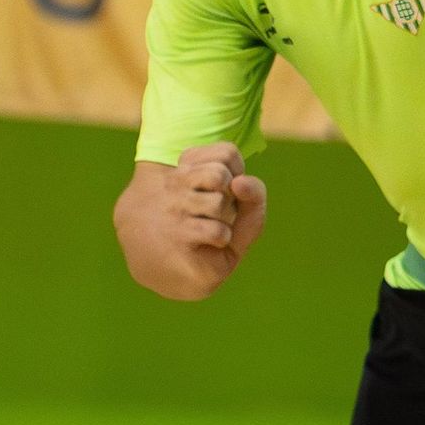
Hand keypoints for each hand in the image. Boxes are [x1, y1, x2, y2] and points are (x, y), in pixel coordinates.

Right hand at [170, 142, 266, 283]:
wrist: (171, 271)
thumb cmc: (211, 234)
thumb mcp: (241, 212)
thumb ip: (253, 194)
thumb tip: (241, 183)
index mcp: (188, 168)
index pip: (227, 152)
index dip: (238, 173)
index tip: (225, 190)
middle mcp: (176, 183)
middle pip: (220, 174)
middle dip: (230, 199)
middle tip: (216, 214)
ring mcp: (173, 208)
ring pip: (218, 202)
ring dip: (225, 221)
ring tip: (208, 229)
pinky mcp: (176, 234)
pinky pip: (217, 231)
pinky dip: (222, 241)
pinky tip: (206, 244)